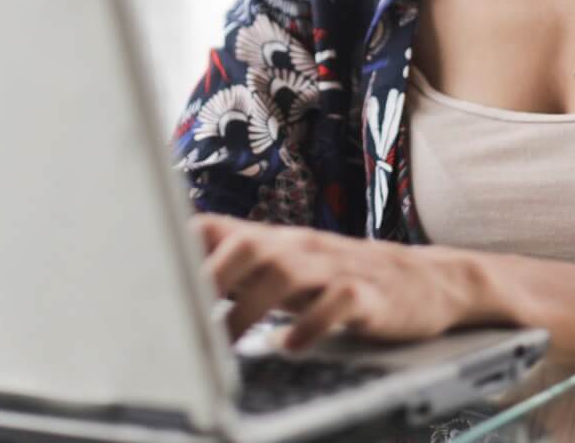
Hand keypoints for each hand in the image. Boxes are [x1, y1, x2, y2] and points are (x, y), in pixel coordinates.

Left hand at [192, 213, 479, 351]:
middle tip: (185, 319)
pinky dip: (310, 325)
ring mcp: (336, 268)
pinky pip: (337, 303)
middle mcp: (301, 247)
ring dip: (249, 308)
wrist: (428, 280)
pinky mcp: (369, 295)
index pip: (218, 228)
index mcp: (276, 242)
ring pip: (285, 272)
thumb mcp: (290, 269)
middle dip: (211, 279)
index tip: (147, 278)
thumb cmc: (345, 279)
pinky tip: (291, 346)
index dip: (180, 249)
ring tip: (228, 344)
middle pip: (247, 245)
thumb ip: (241, 271)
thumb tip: (177, 284)